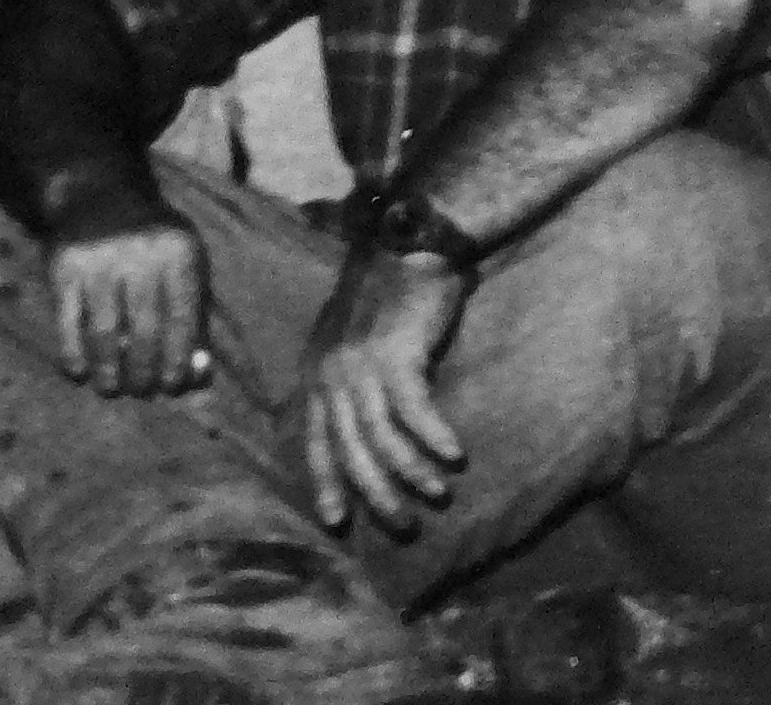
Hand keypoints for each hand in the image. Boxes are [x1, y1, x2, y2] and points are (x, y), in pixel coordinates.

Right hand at [45, 182, 210, 399]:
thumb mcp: (183, 264)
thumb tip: (198, 375)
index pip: (182, 320)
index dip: (179, 360)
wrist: (98, 193)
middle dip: (144, 372)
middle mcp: (140, 254)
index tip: (173, 384)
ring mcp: (98, 260)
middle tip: (142, 390)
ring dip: (110, 372)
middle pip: (144, 332)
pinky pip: (68, 324)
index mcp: (179, 252)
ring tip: (112, 389)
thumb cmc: (152, 241)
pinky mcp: (63, 268)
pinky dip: (74, 355)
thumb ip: (195, 316)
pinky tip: (81, 373)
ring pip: (105, 334)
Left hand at [299, 249, 468, 538]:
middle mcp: (332, 374)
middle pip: (350, 450)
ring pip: (381, 439)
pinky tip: (454, 457)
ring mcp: (361, 366)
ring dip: (410, 473)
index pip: (316, 440)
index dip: (326, 481)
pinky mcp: (396, 357)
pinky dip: (433, 439)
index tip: (337, 520)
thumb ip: (348, 377)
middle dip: (375, 493)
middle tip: (401, 525)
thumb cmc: (387, 289)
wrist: (408, 244)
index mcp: (318, 372)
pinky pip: (414, 413)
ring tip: (436, 496)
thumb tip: (359, 423)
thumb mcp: (350, 335)